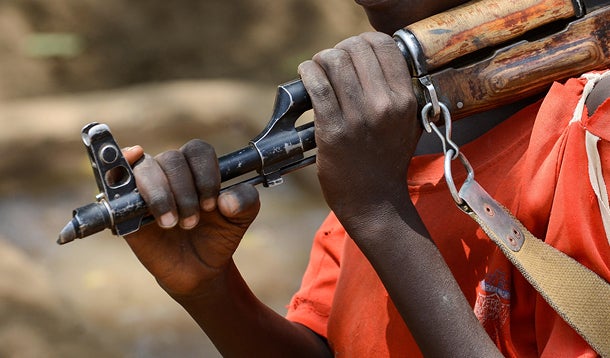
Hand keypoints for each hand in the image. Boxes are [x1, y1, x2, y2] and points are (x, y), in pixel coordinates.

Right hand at [121, 141, 259, 298]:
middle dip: (185, 193)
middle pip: (172, 159)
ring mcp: (146, 185)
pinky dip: (119, 169)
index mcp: (197, 168)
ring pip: (147, 169)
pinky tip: (129, 179)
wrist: (199, 270)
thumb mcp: (242, 218)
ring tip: (172, 224)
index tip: (212, 204)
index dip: (205, 175)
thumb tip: (227, 198)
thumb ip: (246, 200)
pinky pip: (116, 178)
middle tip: (193, 222)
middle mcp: (171, 171)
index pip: (198, 151)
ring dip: (162, 196)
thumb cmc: (218, 236)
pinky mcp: (125, 204)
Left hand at [298, 32, 419, 226]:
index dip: (363, 41)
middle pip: (355, 48)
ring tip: (317, 68)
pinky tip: (306, 75)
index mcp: (404, 99)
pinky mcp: (332, 130)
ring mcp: (357, 117)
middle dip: (339, 49)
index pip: (383, 45)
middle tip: (332, 61)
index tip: (353, 51)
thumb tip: (376, 62)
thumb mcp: (409, 123)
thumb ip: (399, 92)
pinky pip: (316, 86)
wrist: (376, 202)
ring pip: (333, 62)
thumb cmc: (388, 162)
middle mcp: (384, 104)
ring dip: (320, 60)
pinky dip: (307, 73)